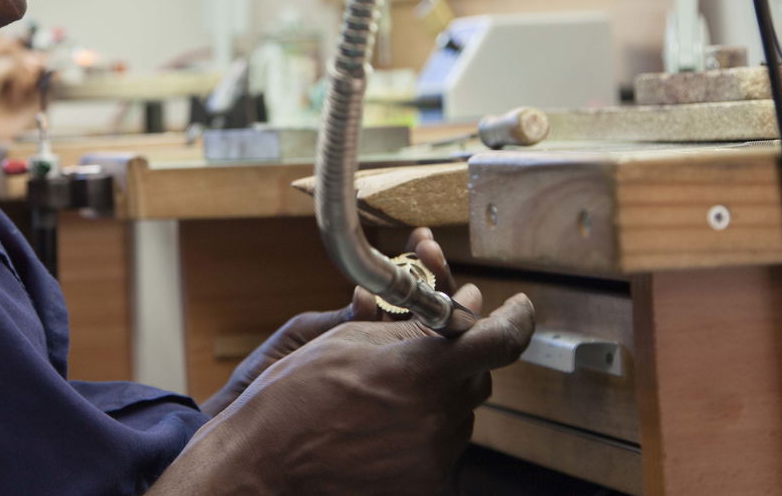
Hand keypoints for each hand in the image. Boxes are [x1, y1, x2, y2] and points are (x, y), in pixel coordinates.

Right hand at [153, 261, 533, 494]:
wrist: (263, 466)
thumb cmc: (294, 397)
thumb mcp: (347, 341)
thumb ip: (412, 326)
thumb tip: (463, 305)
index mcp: (421, 371)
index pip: (499, 342)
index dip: (517, 320)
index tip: (517, 307)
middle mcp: (437, 418)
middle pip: (474, 379)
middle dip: (454, 363)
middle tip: (418, 356)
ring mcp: (434, 460)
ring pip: (457, 417)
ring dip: (434, 402)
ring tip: (379, 403)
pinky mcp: (427, 489)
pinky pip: (442, 454)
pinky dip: (422, 439)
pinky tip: (382, 434)